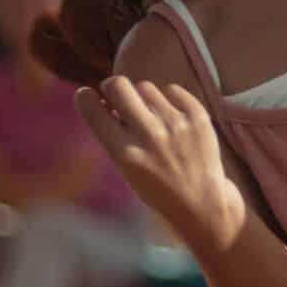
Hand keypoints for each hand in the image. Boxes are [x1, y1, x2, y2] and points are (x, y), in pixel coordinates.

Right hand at [76, 77, 244, 249]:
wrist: (201, 201)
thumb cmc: (156, 185)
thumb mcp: (125, 168)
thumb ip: (113, 135)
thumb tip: (104, 99)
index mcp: (125, 154)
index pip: (93, 110)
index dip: (85, 98)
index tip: (87, 95)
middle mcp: (149, 136)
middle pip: (118, 85)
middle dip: (112, 87)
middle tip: (117, 97)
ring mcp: (176, 124)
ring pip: (144, 87)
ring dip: (143, 99)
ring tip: (152, 119)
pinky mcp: (197, 116)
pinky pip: (171, 90)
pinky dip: (167, 101)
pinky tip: (171, 119)